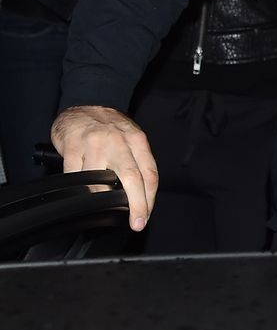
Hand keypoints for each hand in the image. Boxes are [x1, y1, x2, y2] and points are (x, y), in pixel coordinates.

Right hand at [51, 105, 158, 230]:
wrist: (82, 107)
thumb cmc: (109, 127)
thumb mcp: (130, 138)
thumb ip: (137, 162)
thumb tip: (141, 195)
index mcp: (137, 140)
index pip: (150, 173)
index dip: (149, 198)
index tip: (145, 216)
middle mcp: (119, 141)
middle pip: (132, 177)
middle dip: (136, 204)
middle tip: (136, 222)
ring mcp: (95, 144)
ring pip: (100, 180)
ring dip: (102, 199)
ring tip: (103, 207)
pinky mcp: (73, 147)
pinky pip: (75, 175)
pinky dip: (79, 188)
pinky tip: (83, 193)